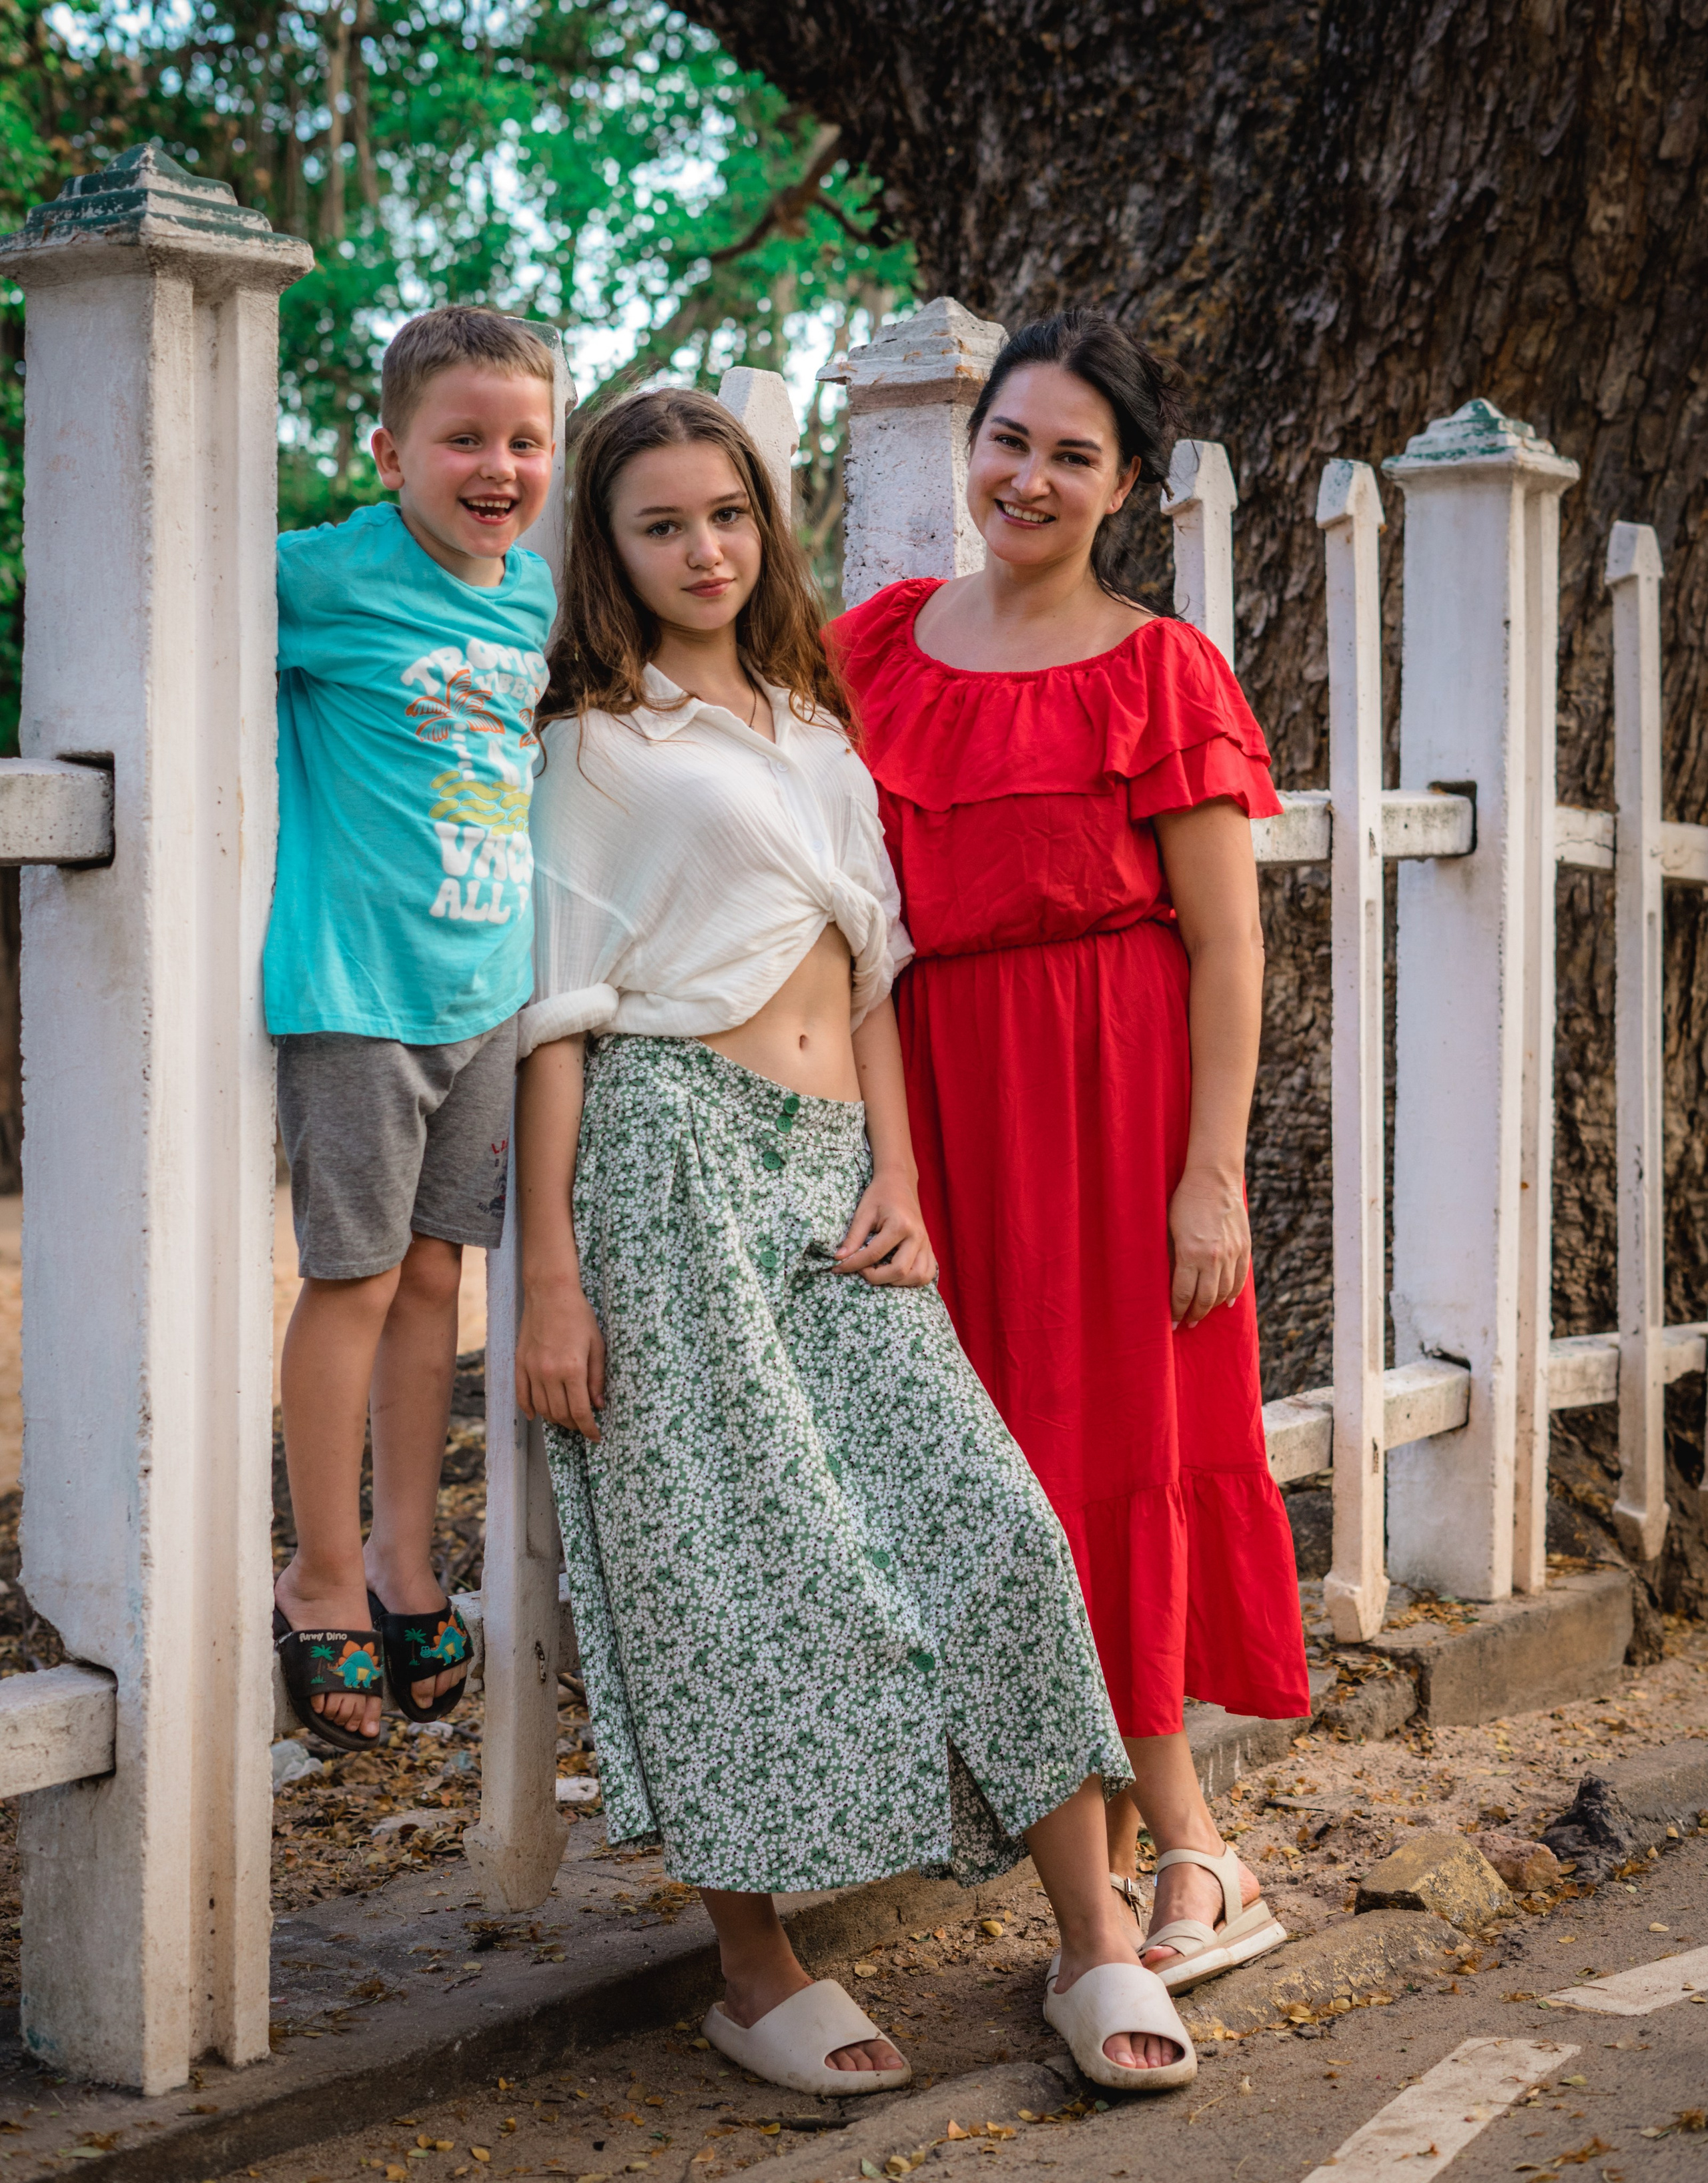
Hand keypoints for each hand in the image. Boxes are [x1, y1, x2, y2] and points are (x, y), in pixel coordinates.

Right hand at [516, 1276, 605, 1435]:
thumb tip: (598, 1405)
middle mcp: (550, 1373)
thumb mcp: (597, 1345)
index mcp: (573, 1369)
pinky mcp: (520, 1364)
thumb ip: (597, 1378)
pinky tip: (536, 1414)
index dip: (589, 1429)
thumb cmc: (579, 1316)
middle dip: (575, 1425)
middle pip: (561, 1414)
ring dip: (555, 1419)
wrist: (550, 1293)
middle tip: (584, 1425)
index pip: (581, 1411)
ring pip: (542, 1408)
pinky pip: (522, 1395)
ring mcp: (532, 1370)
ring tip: (567, 1419)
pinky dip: (529, 1409)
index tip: (596, 1436)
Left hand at [833, 1172, 937, 1287]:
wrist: (899, 1183)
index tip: (838, 1267)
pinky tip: (898, 1275)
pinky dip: (914, 1280)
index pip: (874, 1254)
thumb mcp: (863, 1213)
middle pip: (899, 1271)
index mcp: (900, 1225)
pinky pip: (928, 1273)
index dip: (853, 1264)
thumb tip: (839, 1258)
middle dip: (876, 1277)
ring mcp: (926, 1243)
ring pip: (918, 1277)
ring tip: (880, 1273)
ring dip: (897, 1282)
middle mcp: (917, 1236)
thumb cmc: (880, 1195)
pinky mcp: (929, 1247)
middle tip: (862, 1269)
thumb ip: (853, 1237)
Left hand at [1167, 1164, 1249, 1327]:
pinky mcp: (1244, 1248)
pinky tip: (1225, 1303)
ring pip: (1224, 1292)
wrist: (1213, 1180)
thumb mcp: (1169, 1230)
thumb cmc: (1184, 1203)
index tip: (1172, 1323)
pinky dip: (1232, 1294)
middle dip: (1195, 1314)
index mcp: (1190, 1254)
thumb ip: (1171, 1258)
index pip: (1183, 1294)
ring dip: (1212, 1307)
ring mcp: (1232, 1253)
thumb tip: (1168, 1284)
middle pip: (1205, 1299)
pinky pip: (1240, 1279)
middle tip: (1187, 1323)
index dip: (1177, 1311)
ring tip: (1202, 1314)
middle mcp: (1213, 1258)